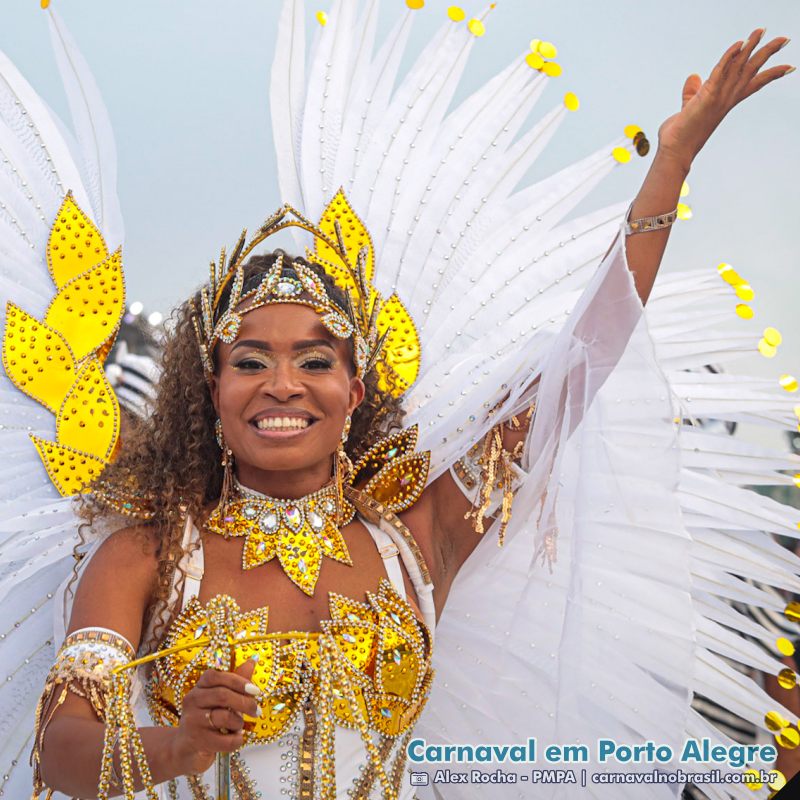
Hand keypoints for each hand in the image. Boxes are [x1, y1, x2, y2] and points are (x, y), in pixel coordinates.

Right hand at [169, 662, 259, 775]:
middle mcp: (192, 701)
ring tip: (238, 726)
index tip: (255, 690)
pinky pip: (225, 740)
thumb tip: (252, 660)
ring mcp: (193, 722)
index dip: (238, 681)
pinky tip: (235, 738)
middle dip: (245, 703)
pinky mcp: (197, 742)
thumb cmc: (207, 720)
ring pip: (225, 717)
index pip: (216, 676)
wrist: (186, 749)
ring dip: (238, 722)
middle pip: (223, 695)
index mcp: (199, 687)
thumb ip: (235, 681)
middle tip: (256, 711)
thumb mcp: (219, 699)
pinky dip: (236, 740)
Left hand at [657, 28, 792, 171]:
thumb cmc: (680, 134)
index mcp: (725, 102)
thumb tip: (693, 77)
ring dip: (751, 47)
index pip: (752, 85)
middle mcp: (726, 99)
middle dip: (767, 54)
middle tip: (784, 39)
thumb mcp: (688, 107)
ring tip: (761, 31)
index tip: (789, 67)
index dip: (770, 75)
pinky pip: (720, 72)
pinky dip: (729, 57)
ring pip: (738, 67)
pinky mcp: (707, 97)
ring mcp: (719, 98)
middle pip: (751, 71)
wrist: (675, 150)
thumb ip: (692, 92)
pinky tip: (739, 44)